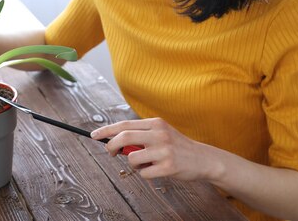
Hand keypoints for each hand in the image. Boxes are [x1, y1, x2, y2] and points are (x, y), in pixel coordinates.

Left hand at [91, 118, 214, 181]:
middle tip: (109, 152)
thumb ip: (140, 135)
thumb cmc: (177, 147)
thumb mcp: (161, 133)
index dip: (106, 130)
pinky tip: (155, 170)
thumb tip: (115, 142)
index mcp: (155, 123)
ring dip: (133, 164)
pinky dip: (144, 174)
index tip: (94, 135)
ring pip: (132, 158)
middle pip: (124, 137)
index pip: (125, 124)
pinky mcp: (168, 166)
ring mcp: (164, 150)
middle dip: (111, 145)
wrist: (203, 159)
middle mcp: (159, 134)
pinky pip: (144, 173)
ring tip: (145, 163)